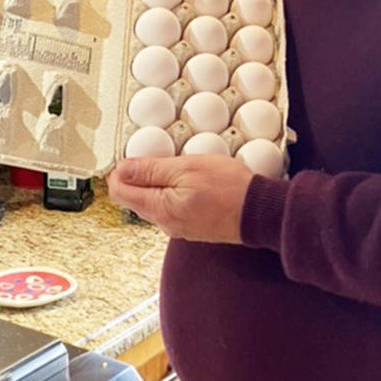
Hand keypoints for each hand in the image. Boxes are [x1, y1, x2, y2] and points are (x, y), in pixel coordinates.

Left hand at [106, 153, 252, 242]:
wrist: (260, 212)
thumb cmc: (230, 189)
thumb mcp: (187, 168)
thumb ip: (150, 170)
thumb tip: (122, 169)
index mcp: (159, 208)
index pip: (119, 191)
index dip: (120, 169)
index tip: (131, 154)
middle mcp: (165, 223)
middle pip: (134, 197)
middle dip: (139, 175)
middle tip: (159, 155)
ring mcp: (178, 226)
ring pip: (153, 201)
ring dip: (158, 182)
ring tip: (179, 165)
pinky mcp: (191, 226)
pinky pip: (171, 207)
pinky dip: (173, 191)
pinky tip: (190, 180)